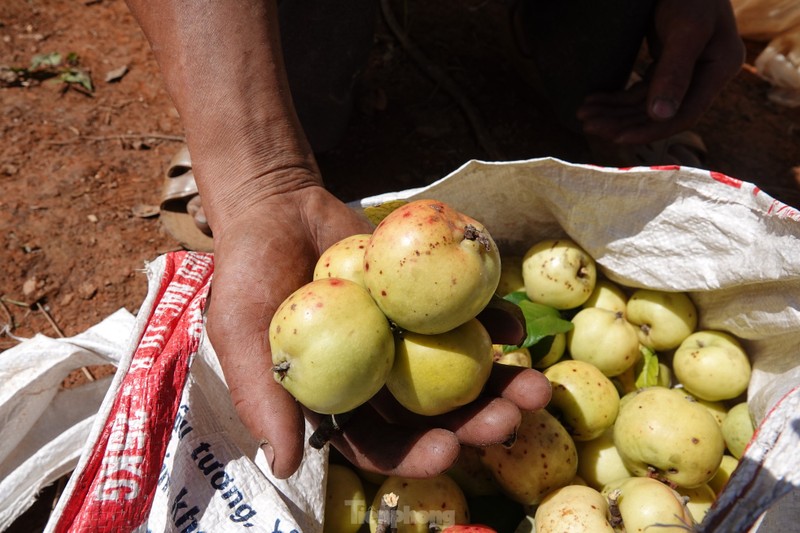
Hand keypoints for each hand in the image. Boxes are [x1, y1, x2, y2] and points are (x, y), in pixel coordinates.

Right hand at [204, 181, 551, 478]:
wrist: (277, 209)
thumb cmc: (248, 273)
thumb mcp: (241, 332)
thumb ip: (262, 396)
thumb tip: (283, 465)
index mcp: (338, 401)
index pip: (378, 444)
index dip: (412, 454)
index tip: (446, 450)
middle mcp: (378, 379)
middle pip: (432, 414)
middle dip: (474, 423)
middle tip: (511, 418)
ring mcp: (407, 341)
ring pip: (459, 371)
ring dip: (500, 383)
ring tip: (538, 385)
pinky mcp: (426, 302)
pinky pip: (466, 316)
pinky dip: (494, 322)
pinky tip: (516, 326)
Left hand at [578, 0, 744, 143]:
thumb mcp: (685, 29)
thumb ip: (675, 71)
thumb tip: (660, 115)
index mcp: (718, 69)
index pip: (685, 114)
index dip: (651, 130)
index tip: (617, 138)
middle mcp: (704, 74)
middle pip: (661, 113)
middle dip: (624, 122)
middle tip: (589, 125)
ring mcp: (685, 70)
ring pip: (646, 103)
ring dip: (615, 112)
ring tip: (584, 116)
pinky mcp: (666, 63)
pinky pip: (640, 90)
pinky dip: (616, 98)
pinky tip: (593, 101)